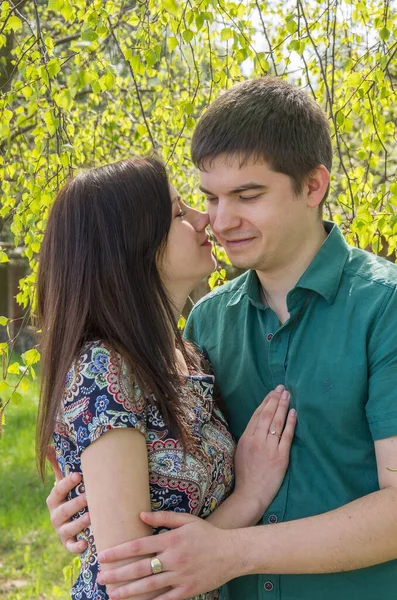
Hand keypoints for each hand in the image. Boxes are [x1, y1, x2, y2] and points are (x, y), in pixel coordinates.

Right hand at [46, 446, 89, 552]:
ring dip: (79, 523)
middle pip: (63, 511)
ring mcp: (61, 531)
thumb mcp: (63, 483)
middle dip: (75, 504)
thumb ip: (58, 466)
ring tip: (91, 517)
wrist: (70, 522)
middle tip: (89, 496)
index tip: (78, 475)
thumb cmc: (70, 497)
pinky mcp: (69, 543)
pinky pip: (71, 547)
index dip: (67, 483)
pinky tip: (86, 543)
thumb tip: (49, 446)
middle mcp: (56, 516)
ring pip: (67, 529)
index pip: (58, 490)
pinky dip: (77, 547)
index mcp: (54, 499)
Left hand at [97, 512, 238, 599]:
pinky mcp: (187, 591)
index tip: (103, 555)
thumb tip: (140, 514)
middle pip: (139, 568)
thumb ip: (163, 516)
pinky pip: (165, 599)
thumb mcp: (186, 520)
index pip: (138, 546)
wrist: (232, 552)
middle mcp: (173, 559)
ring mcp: (180, 577)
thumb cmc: (207, 534)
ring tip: (112, 593)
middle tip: (100, 577)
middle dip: (117, 573)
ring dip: (128, 591)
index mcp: (171, 540)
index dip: (119, 551)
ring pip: (148, 586)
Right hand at [233, 385, 295, 520]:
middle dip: (275, 399)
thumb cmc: (244, 474)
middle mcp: (257, 440)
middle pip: (267, 415)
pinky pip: (287, 436)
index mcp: (246, 438)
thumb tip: (256, 424)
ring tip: (288, 395)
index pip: (257, 415)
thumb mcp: (240, 451)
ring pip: (277, 422)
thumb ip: (248, 437)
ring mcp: (269, 448)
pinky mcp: (281, 456)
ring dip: (282, 406)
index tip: (271, 392)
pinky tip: (294, 412)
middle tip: (282, 388)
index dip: (265, 402)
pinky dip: (290, 423)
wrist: (250, 494)